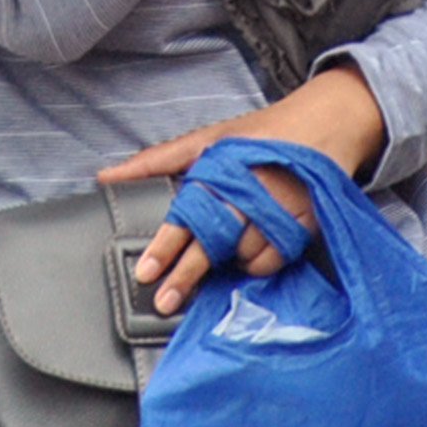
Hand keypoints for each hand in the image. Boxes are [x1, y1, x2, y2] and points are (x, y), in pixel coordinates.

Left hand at [98, 63, 383, 316]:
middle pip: (212, 243)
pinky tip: (249, 254)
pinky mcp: (305, 223)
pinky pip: (274, 260)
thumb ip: (156, 162)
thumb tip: (104, 177)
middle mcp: (250, 191)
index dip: (166, 247)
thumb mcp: (206, 140)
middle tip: (165, 301)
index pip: (187, 214)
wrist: (322, 124)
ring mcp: (280, 209)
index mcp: (220, 169)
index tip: (146, 272)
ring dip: (228, 264)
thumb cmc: (257, 136)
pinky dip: (258, 264)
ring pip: (244, 256)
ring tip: (222, 255)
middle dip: (186, 275)